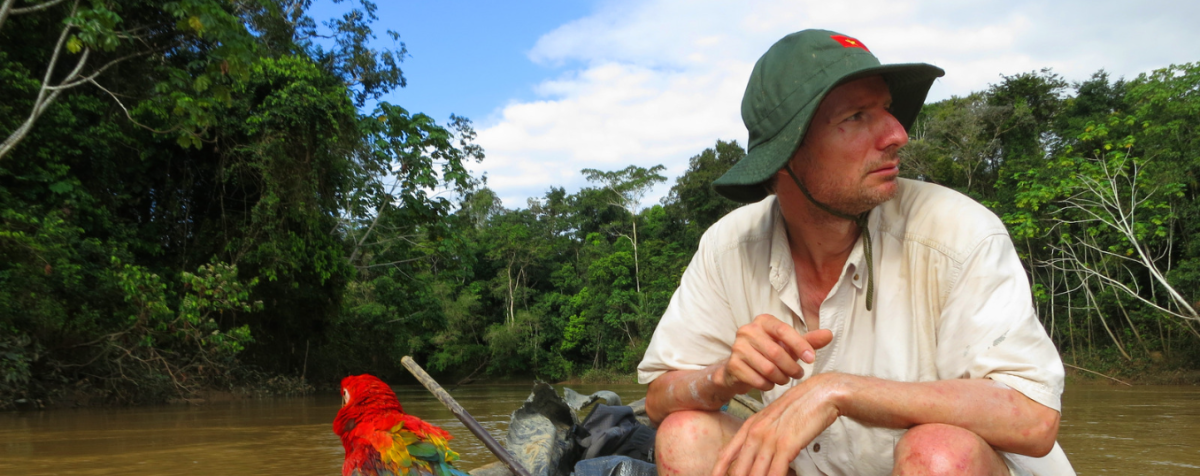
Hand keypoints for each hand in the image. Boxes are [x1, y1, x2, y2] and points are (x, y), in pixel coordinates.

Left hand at [711, 373, 844, 475]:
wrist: (821, 393)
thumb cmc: (801, 406)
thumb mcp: (774, 418)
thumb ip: (763, 434)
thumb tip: (760, 453)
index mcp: (751, 425)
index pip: (727, 453)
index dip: (718, 470)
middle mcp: (756, 433)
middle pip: (739, 468)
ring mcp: (770, 439)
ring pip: (756, 473)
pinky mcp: (786, 445)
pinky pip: (775, 471)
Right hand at [715, 314, 832, 394]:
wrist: (738, 369)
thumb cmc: (768, 354)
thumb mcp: (789, 346)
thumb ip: (808, 340)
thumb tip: (829, 334)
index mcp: (763, 321)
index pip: (783, 330)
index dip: (799, 345)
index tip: (811, 359)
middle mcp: (747, 330)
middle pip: (776, 353)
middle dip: (792, 367)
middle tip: (798, 374)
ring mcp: (737, 347)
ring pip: (768, 368)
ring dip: (781, 378)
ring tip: (785, 378)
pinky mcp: (732, 365)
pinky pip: (757, 380)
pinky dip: (768, 385)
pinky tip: (770, 383)